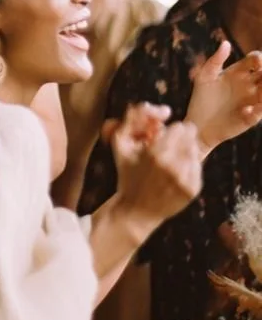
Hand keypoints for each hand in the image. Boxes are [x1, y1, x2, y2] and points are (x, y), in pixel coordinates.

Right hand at [113, 109, 202, 235]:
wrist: (136, 210)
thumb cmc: (128, 175)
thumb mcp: (120, 145)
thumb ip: (131, 119)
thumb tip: (159, 109)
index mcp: (156, 154)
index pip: (179, 127)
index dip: (169, 130)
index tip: (160, 137)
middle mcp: (173, 167)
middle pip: (190, 136)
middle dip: (178, 138)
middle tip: (166, 149)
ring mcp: (185, 180)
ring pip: (194, 150)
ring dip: (183, 151)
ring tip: (169, 162)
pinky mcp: (193, 190)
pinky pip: (198, 166)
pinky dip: (188, 167)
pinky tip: (174, 174)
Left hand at [186, 40, 261, 152]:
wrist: (197, 126)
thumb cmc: (200, 100)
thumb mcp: (204, 77)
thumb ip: (215, 61)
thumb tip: (226, 43)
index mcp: (238, 73)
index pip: (255, 60)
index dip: (259, 58)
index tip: (257, 62)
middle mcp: (249, 85)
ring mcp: (252, 101)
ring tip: (259, 91)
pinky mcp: (251, 117)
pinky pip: (260, 112)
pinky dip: (258, 110)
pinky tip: (247, 110)